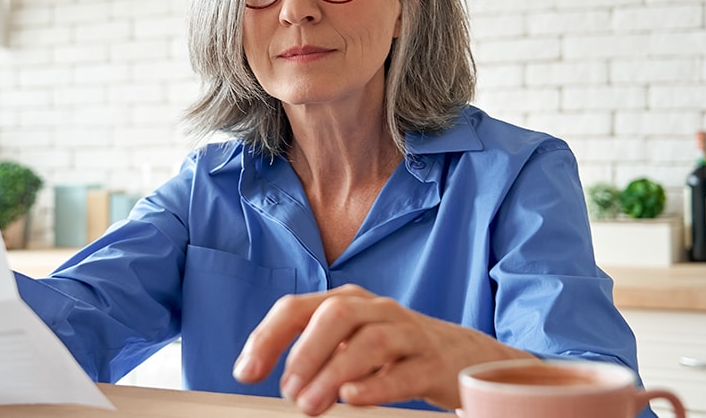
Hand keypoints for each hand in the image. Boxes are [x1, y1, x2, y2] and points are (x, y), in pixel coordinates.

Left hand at [232, 284, 534, 413]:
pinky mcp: (433, 362)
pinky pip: (406, 370)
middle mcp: (376, 310)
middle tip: (287, 391)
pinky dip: (377, 384)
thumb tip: (257, 371)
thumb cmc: (392, 350)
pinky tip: (353, 398)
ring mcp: (408, 333)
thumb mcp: (347, 342)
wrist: (460, 355)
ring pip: (371, 341)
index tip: (245, 372)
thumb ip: (309, 351)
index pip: (297, 308)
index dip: (267, 337)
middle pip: (336, 314)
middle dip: (305, 352)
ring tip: (311, 404)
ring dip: (335, 372)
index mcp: (346, 302)